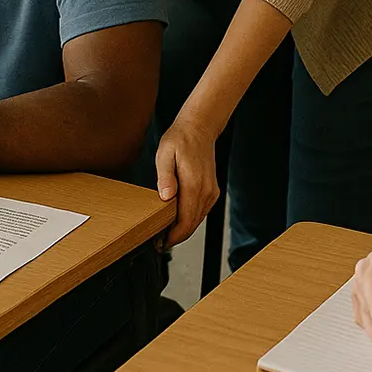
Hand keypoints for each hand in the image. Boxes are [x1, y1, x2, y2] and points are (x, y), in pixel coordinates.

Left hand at [154, 113, 218, 246]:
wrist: (199, 128)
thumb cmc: (180, 139)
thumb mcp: (165, 154)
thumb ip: (165, 177)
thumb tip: (166, 197)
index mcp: (194, 184)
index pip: (185, 221)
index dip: (173, 237)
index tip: (160, 243)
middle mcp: (206, 191)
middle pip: (192, 225)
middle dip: (176, 237)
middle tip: (159, 242)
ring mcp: (211, 191)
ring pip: (197, 220)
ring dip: (183, 229)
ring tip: (165, 233)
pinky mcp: (212, 190)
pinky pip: (201, 212)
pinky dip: (190, 219)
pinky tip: (178, 219)